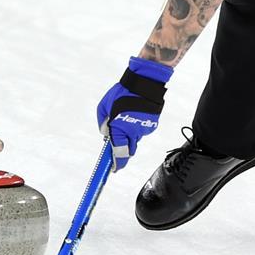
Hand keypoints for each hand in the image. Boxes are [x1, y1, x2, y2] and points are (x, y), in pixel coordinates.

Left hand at [97, 56, 173, 170]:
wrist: (145, 83)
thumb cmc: (123, 92)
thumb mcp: (104, 106)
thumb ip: (103, 122)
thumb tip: (106, 132)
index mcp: (120, 128)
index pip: (118, 152)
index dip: (116, 163)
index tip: (113, 170)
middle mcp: (133, 132)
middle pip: (128, 149)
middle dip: (123, 148)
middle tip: (118, 138)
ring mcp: (144, 129)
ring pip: (135, 139)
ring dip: (129, 134)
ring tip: (127, 116)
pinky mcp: (151, 125)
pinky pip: (141, 131)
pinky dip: (137, 126)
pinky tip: (135, 114)